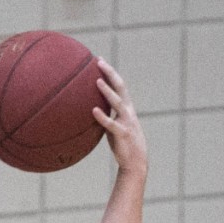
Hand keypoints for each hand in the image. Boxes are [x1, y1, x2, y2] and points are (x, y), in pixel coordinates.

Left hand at [93, 58, 146, 176]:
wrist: (135, 162)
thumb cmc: (122, 143)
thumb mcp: (113, 125)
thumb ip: (105, 115)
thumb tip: (88, 108)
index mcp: (126, 108)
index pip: (119, 86)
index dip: (110, 73)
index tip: (99, 60)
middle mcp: (128, 111)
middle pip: (121, 88)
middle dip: (110, 74)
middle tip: (99, 62)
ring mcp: (127, 122)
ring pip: (118, 103)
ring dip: (107, 91)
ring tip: (96, 81)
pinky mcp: (123, 134)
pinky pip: (111, 124)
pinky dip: (102, 117)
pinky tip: (93, 110)